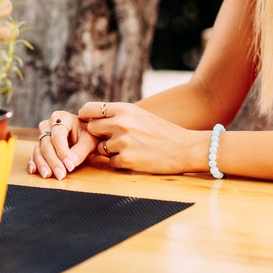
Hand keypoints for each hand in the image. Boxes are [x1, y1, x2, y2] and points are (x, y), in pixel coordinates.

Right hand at [27, 110, 97, 179]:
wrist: (84, 133)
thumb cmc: (88, 134)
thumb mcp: (89, 141)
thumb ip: (81, 151)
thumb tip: (70, 163)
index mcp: (62, 118)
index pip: (58, 136)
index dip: (62, 152)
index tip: (69, 166)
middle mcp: (48, 125)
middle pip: (46, 144)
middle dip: (53, 161)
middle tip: (60, 174)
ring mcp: (43, 135)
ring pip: (39, 150)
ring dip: (42, 164)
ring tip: (47, 175)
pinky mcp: (40, 145)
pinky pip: (34, 154)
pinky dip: (34, 163)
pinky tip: (34, 170)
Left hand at [76, 102, 208, 173]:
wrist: (186, 148)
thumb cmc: (161, 132)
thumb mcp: (139, 115)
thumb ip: (117, 115)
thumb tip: (92, 119)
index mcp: (123, 109)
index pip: (89, 109)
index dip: (86, 117)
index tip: (87, 122)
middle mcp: (120, 123)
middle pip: (91, 129)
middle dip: (99, 136)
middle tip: (112, 139)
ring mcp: (122, 142)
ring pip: (100, 148)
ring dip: (111, 151)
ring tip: (131, 149)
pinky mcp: (127, 159)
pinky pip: (111, 162)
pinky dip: (120, 163)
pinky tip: (136, 158)